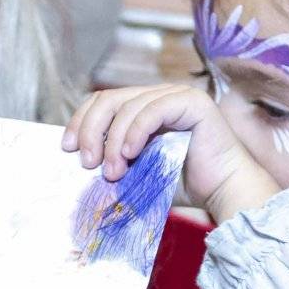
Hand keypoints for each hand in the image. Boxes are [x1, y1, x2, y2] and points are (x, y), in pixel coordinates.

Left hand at [65, 84, 277, 222]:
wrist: (221, 193)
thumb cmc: (181, 185)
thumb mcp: (135, 170)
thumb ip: (111, 160)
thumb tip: (75, 161)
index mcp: (142, 108)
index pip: (102, 101)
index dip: (80, 121)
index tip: (66, 148)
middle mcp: (158, 96)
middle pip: (109, 99)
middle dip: (91, 130)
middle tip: (87, 163)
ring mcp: (175, 95)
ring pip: (128, 106)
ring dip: (114, 142)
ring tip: (113, 172)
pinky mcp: (192, 102)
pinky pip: (153, 110)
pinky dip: (136, 132)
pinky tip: (130, 154)